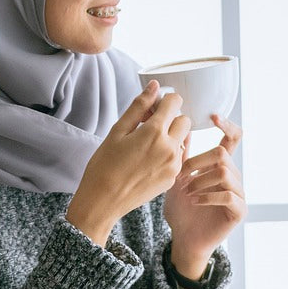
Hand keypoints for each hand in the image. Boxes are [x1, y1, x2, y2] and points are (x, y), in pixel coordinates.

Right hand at [67, 81, 191, 246]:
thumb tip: (154, 86)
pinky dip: (168, 155)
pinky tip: (148, 162)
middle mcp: (170, 148)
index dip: (164, 101)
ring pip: (183, 140)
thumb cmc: (104, 165)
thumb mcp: (117, 131)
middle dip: (171, 119)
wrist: (103, 202)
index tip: (153, 107)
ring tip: (147, 147)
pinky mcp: (173, 178)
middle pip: (184, 121)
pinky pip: (178, 158)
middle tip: (150, 126)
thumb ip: (139, 107)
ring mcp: (174, 165)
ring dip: (171, 137)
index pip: (175, 102)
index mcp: (154, 132)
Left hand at [163, 114, 245, 277]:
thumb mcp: (176, 178)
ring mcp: (239, 194)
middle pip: (222, 154)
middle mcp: (233, 177)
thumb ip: (182, 155)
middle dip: (198, 162)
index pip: (232, 139)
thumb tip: (181, 126)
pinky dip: (208, 196)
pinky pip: (229, 195)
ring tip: (187, 192)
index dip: (227, 125)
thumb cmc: (180, 209)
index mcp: (221, 166)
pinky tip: (195, 201)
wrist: (183, 239)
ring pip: (225, 172)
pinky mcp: (239, 211)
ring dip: (201, 180)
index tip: (213, 116)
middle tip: (181, 175)